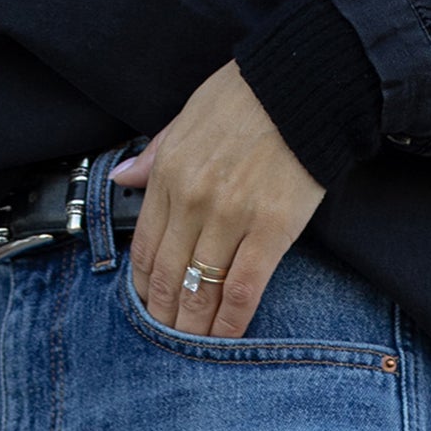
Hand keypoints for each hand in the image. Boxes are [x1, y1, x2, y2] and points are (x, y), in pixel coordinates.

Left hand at [116, 64, 324, 338]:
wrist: (306, 81)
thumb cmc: (250, 93)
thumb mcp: (189, 114)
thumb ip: (155, 152)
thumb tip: (123, 177)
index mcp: (170, 173)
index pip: (146, 246)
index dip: (143, 286)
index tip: (148, 306)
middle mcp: (193, 199)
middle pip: (168, 275)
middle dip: (164, 315)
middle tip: (165, 341)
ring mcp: (231, 216)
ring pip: (200, 289)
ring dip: (193, 328)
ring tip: (191, 349)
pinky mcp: (271, 229)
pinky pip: (242, 289)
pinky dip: (230, 322)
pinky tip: (225, 341)